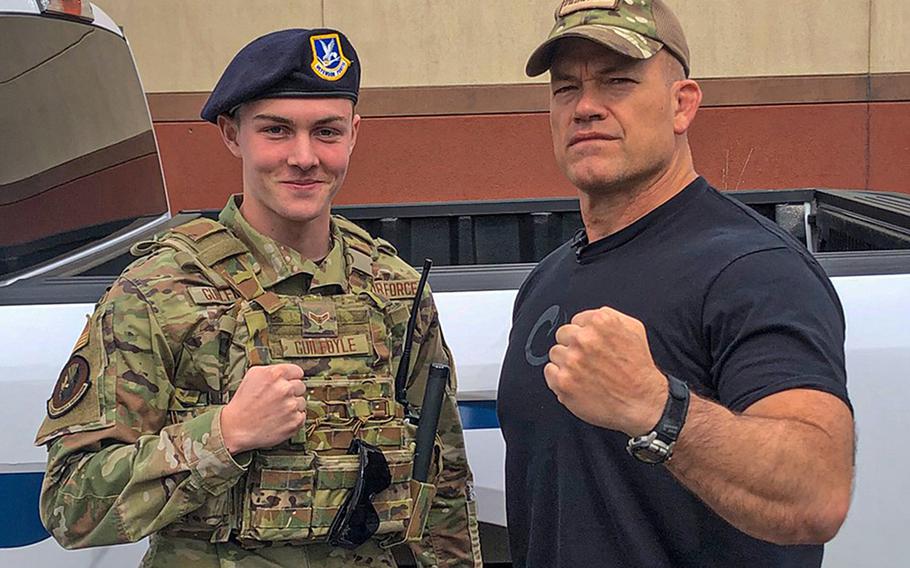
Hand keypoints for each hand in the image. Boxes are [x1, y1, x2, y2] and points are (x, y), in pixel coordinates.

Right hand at [220, 363, 306, 453]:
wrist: (236, 427)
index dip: (292, 378)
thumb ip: (272, 370)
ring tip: (277, 410)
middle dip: (292, 392)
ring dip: (292, 406)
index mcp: (275, 374)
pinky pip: (302, 416)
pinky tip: (280, 419)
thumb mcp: (252, 376)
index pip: (298, 371)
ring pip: (302, 402)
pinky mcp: (294, 421)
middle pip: (301, 386)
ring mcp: (291, 406)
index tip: (289, 382)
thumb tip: (287, 372)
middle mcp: (285, 389)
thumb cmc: (242, 403)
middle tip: (278, 399)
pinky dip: (293, 419)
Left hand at [545, 306, 667, 435]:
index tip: (592, 345)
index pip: (576, 320)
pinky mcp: (563, 381)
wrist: (642, 401)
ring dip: (566, 362)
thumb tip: (589, 318)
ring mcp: (572, 360)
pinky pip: (549, 371)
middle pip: (562, 335)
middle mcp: (584, 339)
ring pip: (555, 353)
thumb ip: (609, 316)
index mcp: (600, 322)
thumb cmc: (639, 368)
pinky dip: (559, 377)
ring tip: (586, 372)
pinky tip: (576, 381)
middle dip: (573, 345)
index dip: (584, 334)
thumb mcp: (633, 329)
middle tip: (589, 359)